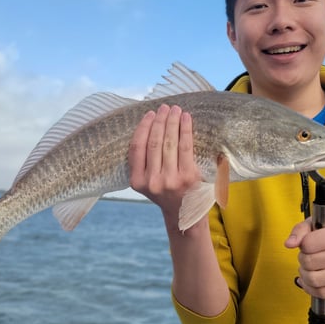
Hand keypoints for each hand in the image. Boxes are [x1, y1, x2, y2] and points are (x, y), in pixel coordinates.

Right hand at [128, 104, 200, 230]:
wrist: (186, 216)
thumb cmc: (168, 194)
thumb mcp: (148, 184)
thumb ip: (144, 163)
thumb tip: (150, 128)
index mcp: (137, 182)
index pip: (136, 148)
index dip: (142, 128)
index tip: (149, 114)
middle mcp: (152, 181)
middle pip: (154, 142)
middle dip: (159, 121)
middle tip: (164, 108)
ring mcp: (170, 179)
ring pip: (169, 143)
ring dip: (172, 122)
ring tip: (175, 110)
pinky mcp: (188, 177)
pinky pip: (185, 147)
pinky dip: (185, 130)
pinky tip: (186, 119)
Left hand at [286, 218, 324, 299]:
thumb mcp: (321, 226)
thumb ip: (301, 230)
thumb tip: (289, 244)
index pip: (307, 243)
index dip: (302, 246)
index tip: (308, 245)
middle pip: (309, 262)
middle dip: (302, 261)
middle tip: (308, 258)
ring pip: (314, 280)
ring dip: (304, 275)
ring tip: (309, 270)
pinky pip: (322, 293)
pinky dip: (311, 288)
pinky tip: (313, 281)